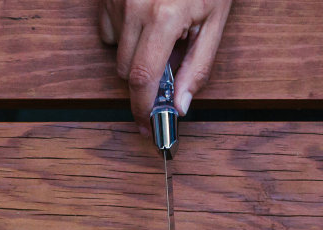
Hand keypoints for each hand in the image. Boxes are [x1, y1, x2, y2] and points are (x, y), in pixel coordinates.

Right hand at [99, 0, 232, 128]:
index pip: (142, 79)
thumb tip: (180, 105)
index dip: (142, 108)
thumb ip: (198, 66)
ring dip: (135, 51)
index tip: (146, 126)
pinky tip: (144, 14)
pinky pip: (108, 26)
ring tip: (161, 28)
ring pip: (116, 49)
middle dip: (144, 79)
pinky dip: (125, 29)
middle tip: (168, 67)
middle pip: (125, 70)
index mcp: (164, 17)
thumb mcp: (214, 20)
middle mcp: (134, 7)